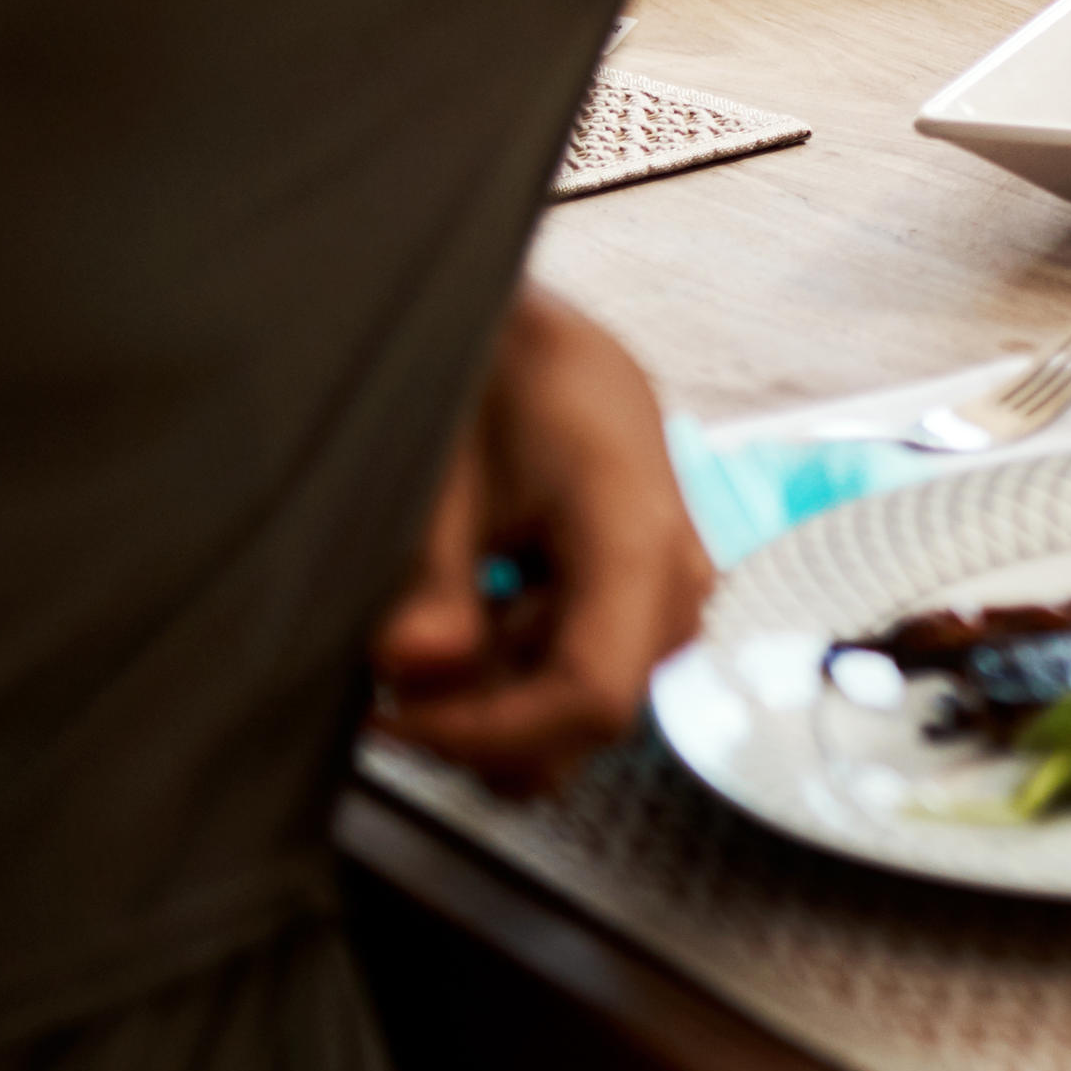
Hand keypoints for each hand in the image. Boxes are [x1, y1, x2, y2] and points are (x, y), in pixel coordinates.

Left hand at [370, 284, 713, 796]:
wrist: (544, 338)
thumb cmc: (499, 383)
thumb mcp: (443, 475)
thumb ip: (429, 579)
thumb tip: (411, 666)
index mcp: (638, 535)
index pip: (592, 696)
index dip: (487, 733)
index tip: (394, 719)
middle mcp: (678, 578)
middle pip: (589, 719)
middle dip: (484, 722)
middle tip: (392, 677)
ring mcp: (671, 592)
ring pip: (583, 707)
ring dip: (499, 694)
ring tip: (440, 617)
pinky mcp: (650, 597)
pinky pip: (587, 669)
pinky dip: (516, 664)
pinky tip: (479, 603)